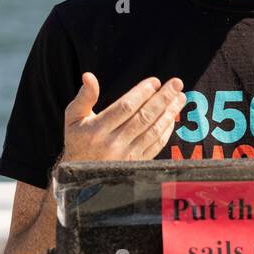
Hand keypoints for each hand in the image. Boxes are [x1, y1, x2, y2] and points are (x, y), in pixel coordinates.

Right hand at [60, 72, 185, 164]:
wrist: (80, 177)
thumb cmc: (77, 141)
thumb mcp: (73, 118)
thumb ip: (84, 97)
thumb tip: (89, 76)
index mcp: (97, 130)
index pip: (125, 107)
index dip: (142, 93)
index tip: (154, 82)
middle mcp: (113, 144)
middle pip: (143, 118)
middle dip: (163, 99)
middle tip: (177, 84)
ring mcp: (126, 157)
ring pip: (153, 131)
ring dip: (169, 113)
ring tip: (180, 97)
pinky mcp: (136, 165)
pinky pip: (156, 145)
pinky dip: (166, 131)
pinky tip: (172, 118)